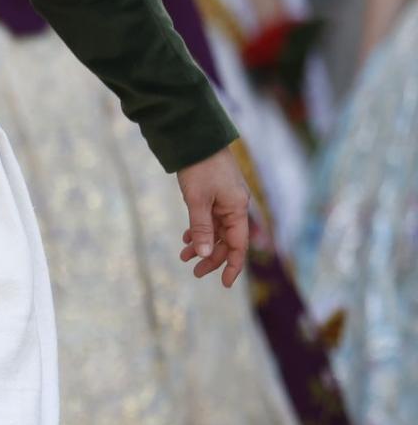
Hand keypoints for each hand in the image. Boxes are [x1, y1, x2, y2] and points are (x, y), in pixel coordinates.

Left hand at [175, 149, 250, 288]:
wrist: (197, 140)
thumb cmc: (200, 169)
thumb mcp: (198, 201)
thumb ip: (202, 228)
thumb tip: (206, 253)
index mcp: (237, 209)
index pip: (239, 244)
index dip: (233, 265)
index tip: (226, 284)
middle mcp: (236, 206)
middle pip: (227, 240)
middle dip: (212, 257)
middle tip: (194, 271)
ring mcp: (226, 201)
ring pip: (217, 230)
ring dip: (203, 244)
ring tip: (184, 256)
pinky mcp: (216, 195)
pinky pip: (211, 219)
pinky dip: (199, 230)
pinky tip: (186, 237)